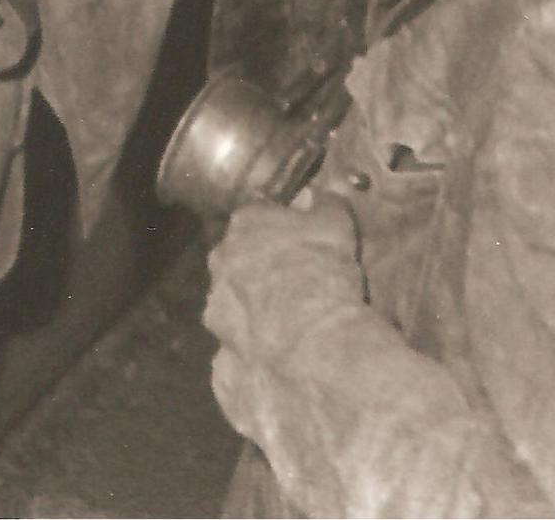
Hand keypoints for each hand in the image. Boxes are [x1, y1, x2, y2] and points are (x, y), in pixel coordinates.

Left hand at [203, 197, 360, 357]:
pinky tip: (282, 363)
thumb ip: (327, 204)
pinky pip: (238, 355)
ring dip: (253, 313)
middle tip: (294, 283)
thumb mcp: (336, 225)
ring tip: (291, 327)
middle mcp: (220, 265)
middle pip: (236, 260)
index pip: (257, 215)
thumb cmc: (322, 272)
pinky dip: (256, 357)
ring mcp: (217, 314)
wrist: (309, 344)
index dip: (279, 227)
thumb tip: (326, 192)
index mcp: (245, 225)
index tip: (299, 239)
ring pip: (232, 307)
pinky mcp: (223, 362)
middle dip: (259, 269)